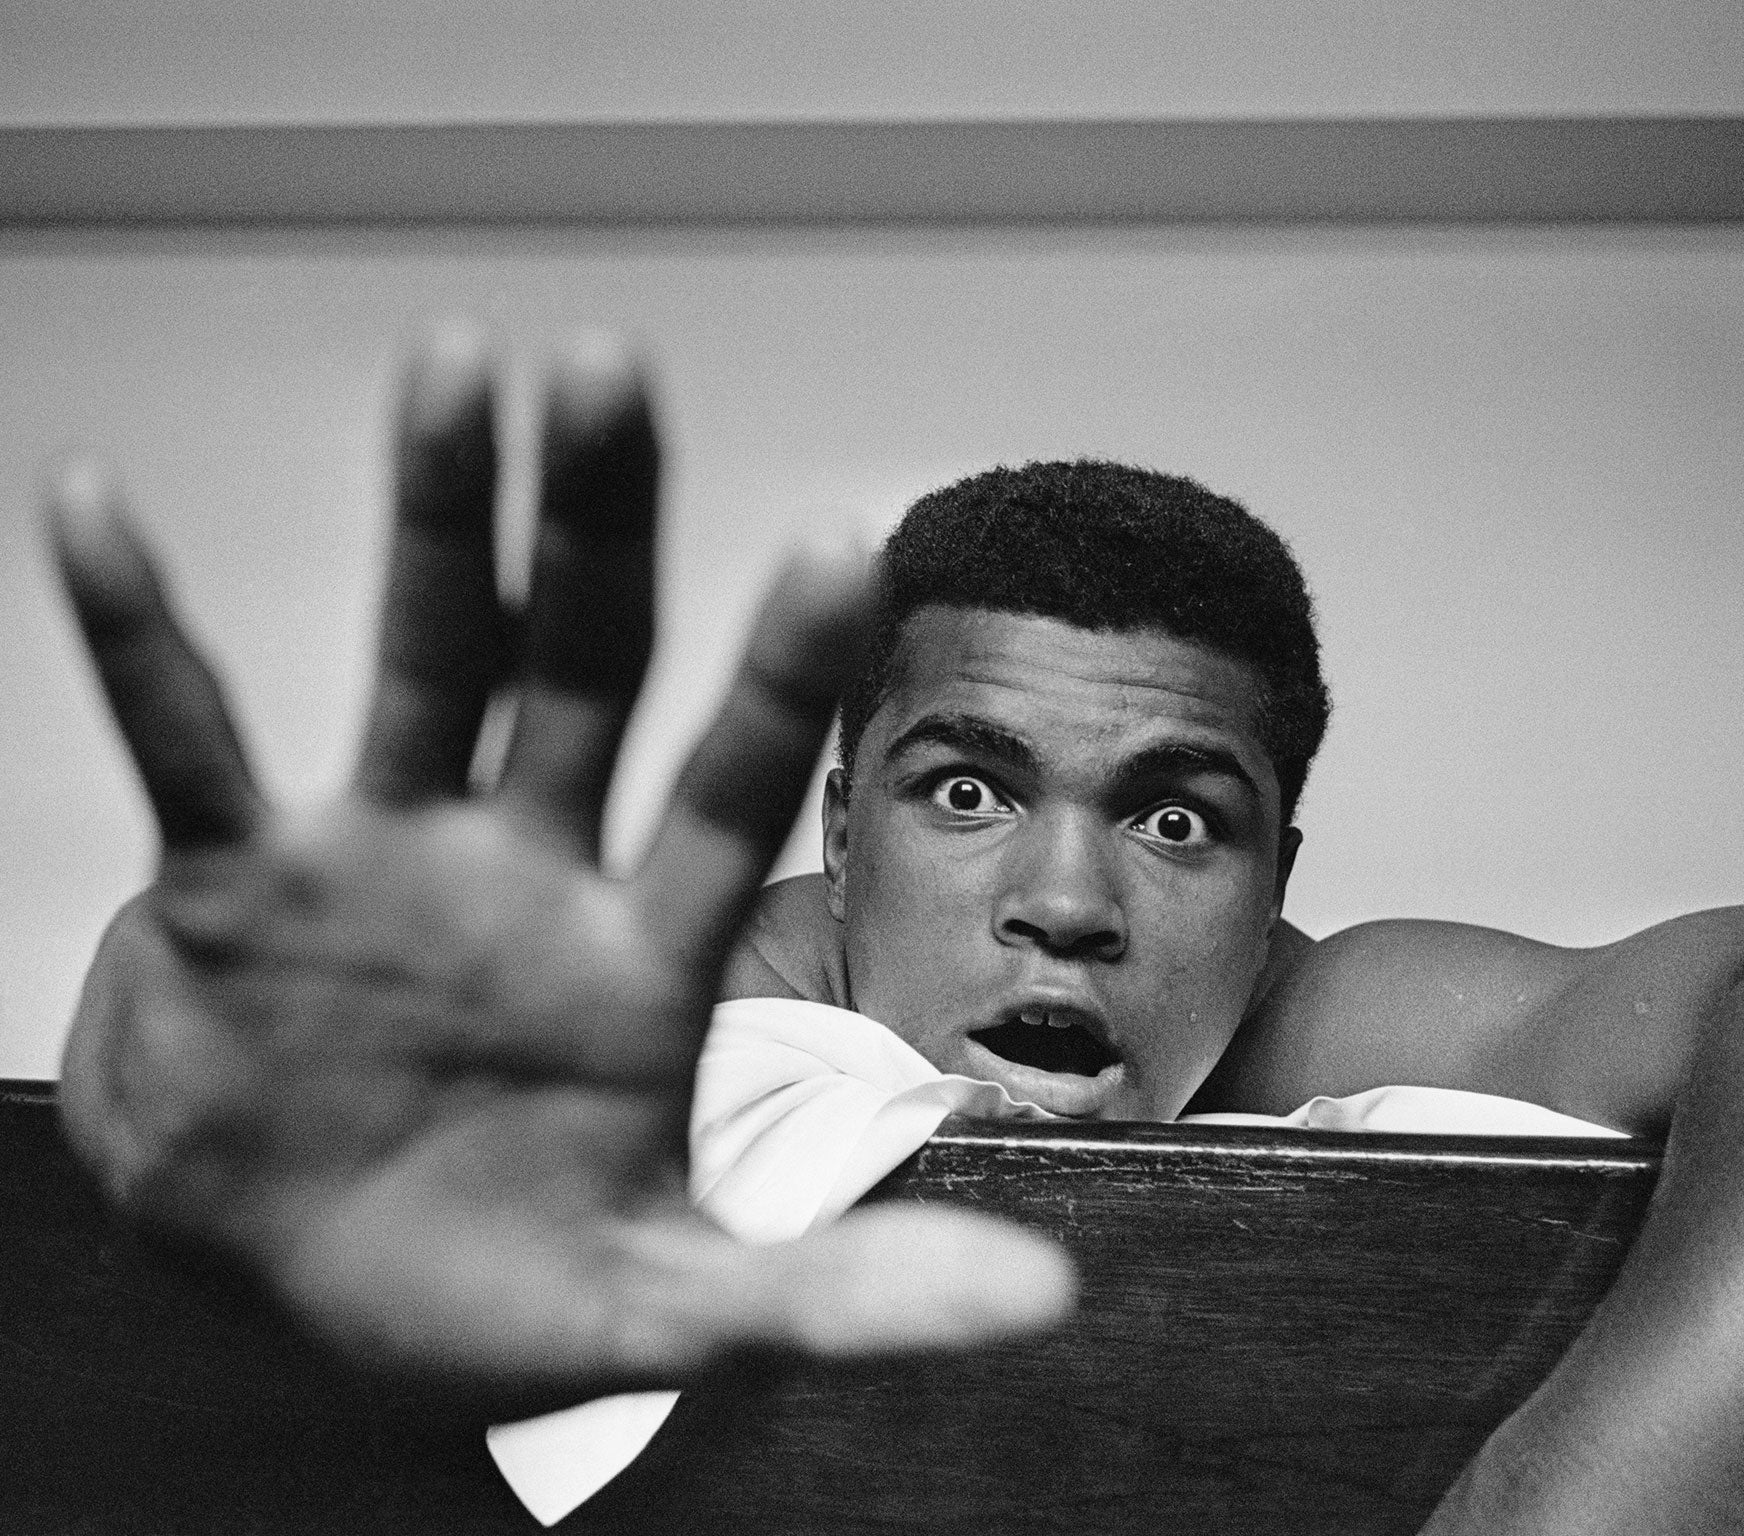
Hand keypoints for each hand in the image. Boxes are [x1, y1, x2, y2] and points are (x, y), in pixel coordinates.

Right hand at [48, 327, 1073, 1390]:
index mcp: (645, 956)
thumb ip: (844, 1294)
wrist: (304, 1306)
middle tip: (617, 371)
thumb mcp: (673, 1309)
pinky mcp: (235, 883)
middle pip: (581, 667)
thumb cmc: (495, 1296)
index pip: (733, 787)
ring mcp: (384, 859)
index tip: (842, 544)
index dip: (782, 674)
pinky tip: (97, 506)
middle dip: (600, 525)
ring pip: (420, 657)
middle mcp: (527, 872)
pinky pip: (185, 737)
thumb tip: (1045, 1304)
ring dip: (438, 518)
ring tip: (457, 366)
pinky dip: (137, 632)